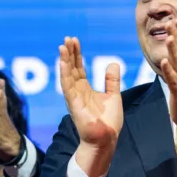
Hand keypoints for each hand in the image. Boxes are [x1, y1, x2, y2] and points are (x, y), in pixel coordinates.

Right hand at [59, 37, 121, 176]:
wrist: (106, 138)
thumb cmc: (108, 121)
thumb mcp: (113, 95)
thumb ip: (111, 80)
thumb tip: (113, 63)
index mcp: (85, 88)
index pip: (78, 67)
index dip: (76, 54)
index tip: (75, 40)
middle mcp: (76, 91)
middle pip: (71, 67)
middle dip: (69, 53)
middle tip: (68, 38)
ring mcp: (73, 97)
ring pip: (67, 74)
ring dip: (64, 60)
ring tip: (63, 45)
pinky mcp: (73, 103)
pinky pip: (67, 85)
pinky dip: (64, 72)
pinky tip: (63, 61)